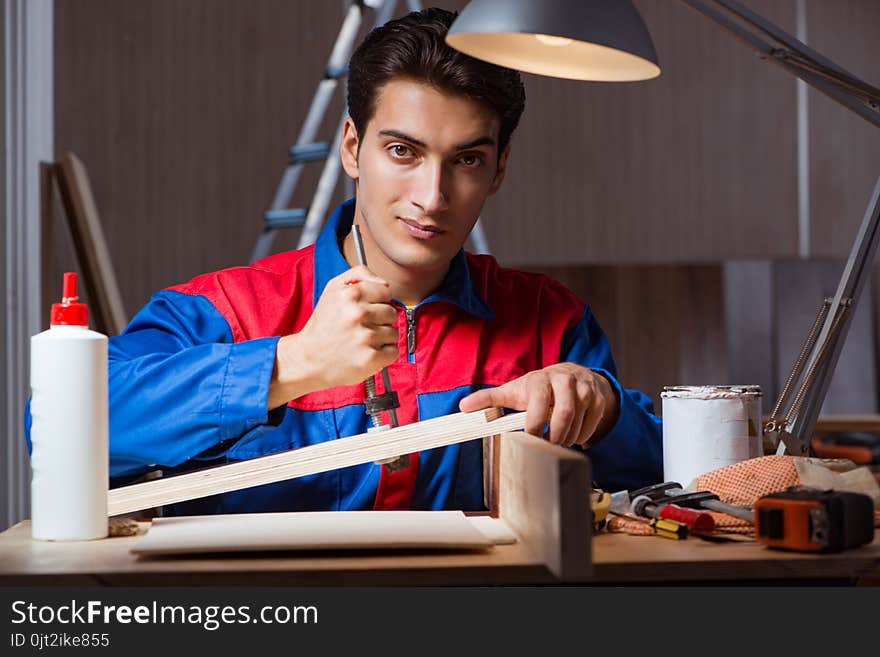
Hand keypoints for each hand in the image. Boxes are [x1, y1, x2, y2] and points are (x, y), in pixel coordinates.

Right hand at [268, 265, 398, 407]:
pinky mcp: (371, 357)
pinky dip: (383, 354)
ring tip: (362, 340)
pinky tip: (367, 352)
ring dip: (381, 338)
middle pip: (391, 312)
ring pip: (393, 332)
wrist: (308, 358)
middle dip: (380, 320)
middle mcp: (358, 313)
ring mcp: (365, 336)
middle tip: (362, 326)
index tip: (368, 309)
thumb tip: (384, 282)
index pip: (386, 291)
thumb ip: (359, 274)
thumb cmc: (323, 324)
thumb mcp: (333, 288)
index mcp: (350, 294)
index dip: (378, 301)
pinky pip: (393, 351)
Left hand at [458, 363, 618, 446]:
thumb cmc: (538, 388)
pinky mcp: (598, 399)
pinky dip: (581, 437)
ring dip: (567, 439)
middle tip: (547, 446)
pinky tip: (573, 435)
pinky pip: (591, 427)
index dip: (534, 424)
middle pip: (563, 414)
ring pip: (577, 424)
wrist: (574, 375)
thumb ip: (489, 399)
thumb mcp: (514, 391)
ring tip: (558, 440)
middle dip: (555, 436)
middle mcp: (564, 381)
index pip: (538, 403)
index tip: (530, 439)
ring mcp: (584, 389)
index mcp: (540, 380)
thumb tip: (462, 407)